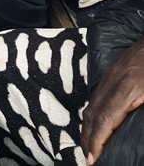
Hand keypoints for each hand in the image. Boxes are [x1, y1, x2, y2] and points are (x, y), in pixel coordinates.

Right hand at [81, 37, 143, 163]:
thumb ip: (141, 106)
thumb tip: (126, 124)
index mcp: (127, 88)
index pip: (104, 119)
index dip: (96, 140)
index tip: (92, 158)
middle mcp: (113, 79)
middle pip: (93, 112)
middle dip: (88, 137)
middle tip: (88, 158)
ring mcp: (111, 73)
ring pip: (93, 103)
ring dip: (89, 126)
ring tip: (90, 146)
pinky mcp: (113, 70)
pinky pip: (98, 95)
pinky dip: (94, 113)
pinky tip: (99, 122)